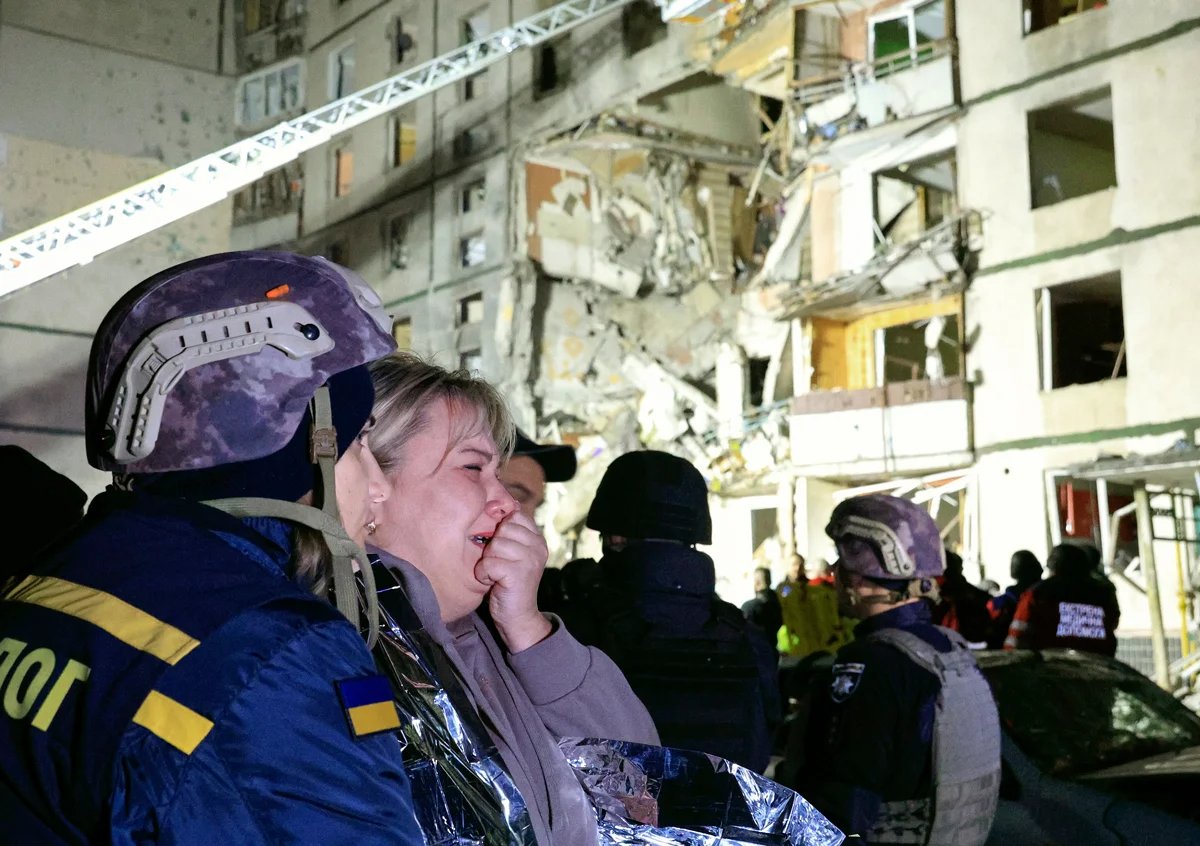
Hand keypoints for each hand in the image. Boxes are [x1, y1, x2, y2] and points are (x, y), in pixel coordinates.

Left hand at [475, 509, 551, 652]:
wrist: (518, 617)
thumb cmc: (509, 583)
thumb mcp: (513, 553)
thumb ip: (510, 532)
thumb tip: (495, 504)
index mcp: (538, 539)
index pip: (515, 515)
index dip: (501, 528)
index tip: (501, 547)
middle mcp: (538, 547)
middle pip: (502, 529)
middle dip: (493, 548)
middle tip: (500, 565)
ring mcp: (530, 559)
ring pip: (494, 546)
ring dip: (488, 562)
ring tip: (496, 575)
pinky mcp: (518, 573)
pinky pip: (488, 563)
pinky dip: (484, 574)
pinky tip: (493, 582)